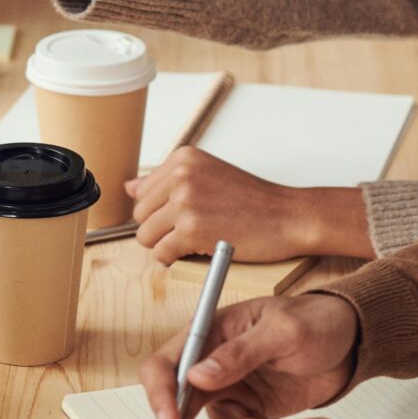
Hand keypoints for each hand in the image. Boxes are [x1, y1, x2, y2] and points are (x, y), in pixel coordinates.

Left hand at [128, 149, 374, 263]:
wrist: (289, 216)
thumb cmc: (254, 200)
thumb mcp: (208, 175)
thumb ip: (167, 181)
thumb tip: (128, 187)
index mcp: (183, 158)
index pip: (142, 192)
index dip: (161, 211)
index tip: (185, 216)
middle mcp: (181, 175)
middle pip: (140, 214)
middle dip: (160, 229)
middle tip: (191, 232)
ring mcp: (185, 202)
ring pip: (146, 236)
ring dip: (166, 246)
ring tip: (194, 243)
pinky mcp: (191, 230)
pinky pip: (161, 254)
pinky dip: (174, 260)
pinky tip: (197, 252)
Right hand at [141, 294, 358, 418]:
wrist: (350, 339)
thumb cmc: (313, 319)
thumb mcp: (283, 330)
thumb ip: (240, 353)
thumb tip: (197, 376)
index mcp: (209, 334)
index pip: (166, 366)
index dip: (160, 396)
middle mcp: (214, 366)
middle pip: (184, 409)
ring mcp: (235, 391)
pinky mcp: (258, 411)